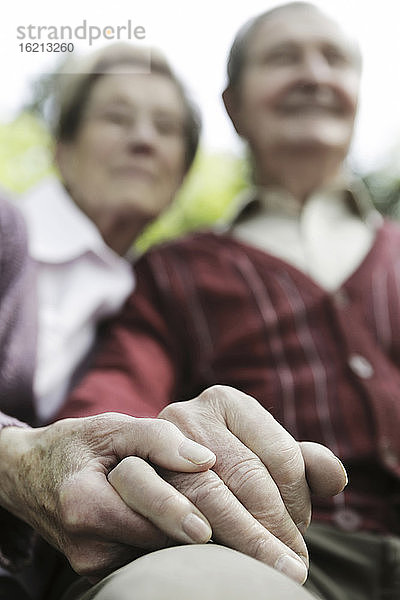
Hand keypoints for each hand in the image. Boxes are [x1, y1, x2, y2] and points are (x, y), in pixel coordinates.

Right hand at [0, 414, 215, 580]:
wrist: (31, 476)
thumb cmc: (77, 446)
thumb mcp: (113, 428)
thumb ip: (158, 438)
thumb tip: (206, 460)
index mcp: (84, 505)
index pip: (142, 518)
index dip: (176, 517)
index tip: (207, 527)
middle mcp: (86, 544)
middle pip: (153, 542)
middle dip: (186, 527)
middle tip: (224, 517)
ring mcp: (90, 564)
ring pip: (152, 555)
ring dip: (177, 537)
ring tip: (199, 514)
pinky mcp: (98, 572)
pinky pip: (142, 560)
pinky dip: (161, 542)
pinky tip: (173, 522)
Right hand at [150, 386, 346, 583]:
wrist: (146, 464)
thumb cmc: (220, 462)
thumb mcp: (260, 455)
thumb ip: (301, 462)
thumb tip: (336, 479)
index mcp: (227, 401)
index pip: (280, 454)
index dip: (298, 499)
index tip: (302, 529)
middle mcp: (189, 412)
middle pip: (246, 476)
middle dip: (274, 527)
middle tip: (294, 564)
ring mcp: (155, 439)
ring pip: (208, 495)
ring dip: (244, 537)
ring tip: (272, 567)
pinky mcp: (129, 469)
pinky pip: (166, 508)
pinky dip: (193, 533)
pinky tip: (212, 550)